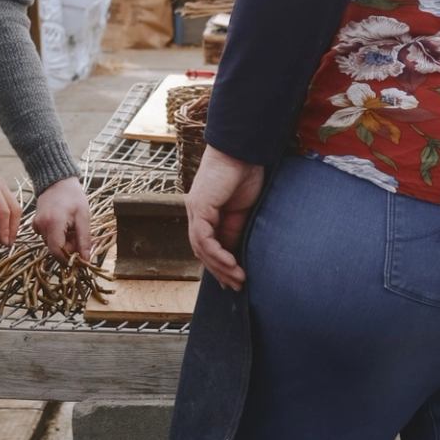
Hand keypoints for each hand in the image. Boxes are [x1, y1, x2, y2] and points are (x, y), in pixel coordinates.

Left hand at [0, 175, 20, 245]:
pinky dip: (8, 220)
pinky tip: (3, 232)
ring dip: (12, 226)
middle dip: (12, 229)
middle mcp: (0, 184)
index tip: (4, 244)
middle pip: (14, 209)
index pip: (4, 211)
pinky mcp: (3, 192)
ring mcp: (3, 187)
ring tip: (5, 241)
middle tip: (7, 245)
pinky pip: (10, 207)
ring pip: (15, 209)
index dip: (5, 229)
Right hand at [31, 177, 92, 262]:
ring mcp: (37, 225)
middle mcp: (41, 226)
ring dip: (64, 241)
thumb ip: (84, 240)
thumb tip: (86, 260)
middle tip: (78, 234)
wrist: (58, 182)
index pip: (58, 251)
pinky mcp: (36, 224)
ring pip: (52, 244)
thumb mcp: (83, 217)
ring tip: (72, 227)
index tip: (80, 257)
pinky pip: (47, 237)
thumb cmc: (73, 197)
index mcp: (53, 223)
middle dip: (69, 247)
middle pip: (55, 249)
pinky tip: (64, 225)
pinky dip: (57, 236)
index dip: (69, 258)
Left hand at [185, 148, 266, 290]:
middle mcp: (197, 214)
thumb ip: (235, 231)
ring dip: (221, 266)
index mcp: (206, 215)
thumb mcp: (242, 212)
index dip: (220, 267)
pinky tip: (231, 263)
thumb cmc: (244, 175)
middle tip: (237, 287)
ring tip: (239, 278)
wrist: (243, 152)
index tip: (234, 282)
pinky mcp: (199, 206)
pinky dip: (217, 253)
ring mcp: (195, 210)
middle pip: (203, 252)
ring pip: (202, 248)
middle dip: (220, 272)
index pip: (208, 248)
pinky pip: (204, 237)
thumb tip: (235, 256)